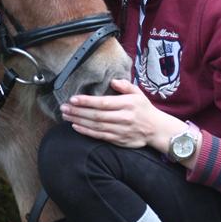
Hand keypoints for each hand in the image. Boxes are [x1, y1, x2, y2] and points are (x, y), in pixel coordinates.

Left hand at [59, 79, 181, 149]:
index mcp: (128, 104)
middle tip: (63, 107)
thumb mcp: (138, 93)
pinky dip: (86, 132)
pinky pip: (99, 136)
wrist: (156, 130)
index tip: (73, 99)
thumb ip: (125, 86)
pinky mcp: (118, 140)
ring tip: (66, 116)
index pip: (103, 103)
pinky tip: (75, 126)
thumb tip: (112, 81)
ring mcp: (120, 130)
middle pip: (96, 115)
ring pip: (96, 126)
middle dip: (78, 111)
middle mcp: (123, 118)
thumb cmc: (144, 109)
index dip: (87, 101)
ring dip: (79, 121)